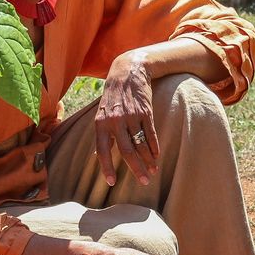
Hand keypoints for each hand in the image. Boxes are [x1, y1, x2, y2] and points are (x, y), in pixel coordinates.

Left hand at [95, 52, 157, 186]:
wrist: (127, 72)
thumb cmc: (113, 97)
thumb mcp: (101, 113)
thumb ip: (103, 133)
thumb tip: (98, 156)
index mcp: (101, 123)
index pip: (103, 151)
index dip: (107, 167)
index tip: (112, 183)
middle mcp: (115, 121)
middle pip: (126, 151)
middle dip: (136, 168)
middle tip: (143, 181)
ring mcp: (131, 116)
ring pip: (141, 144)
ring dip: (148, 160)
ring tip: (153, 171)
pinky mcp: (146, 111)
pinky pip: (151, 134)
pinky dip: (154, 147)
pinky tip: (156, 156)